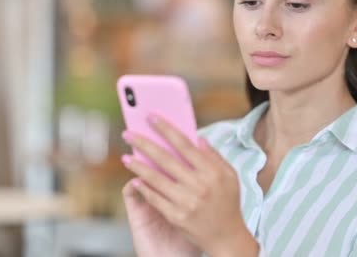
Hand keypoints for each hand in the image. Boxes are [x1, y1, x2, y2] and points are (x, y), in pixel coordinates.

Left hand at [121, 114, 258, 256]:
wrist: (227, 238)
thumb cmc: (228, 204)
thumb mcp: (230, 176)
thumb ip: (214, 156)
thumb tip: (198, 138)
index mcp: (212, 172)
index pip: (185, 145)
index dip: (166, 129)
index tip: (151, 118)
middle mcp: (199, 185)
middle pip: (166, 159)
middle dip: (144, 144)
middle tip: (128, 134)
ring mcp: (187, 202)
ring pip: (156, 179)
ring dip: (138, 166)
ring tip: (126, 157)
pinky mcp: (177, 217)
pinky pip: (156, 199)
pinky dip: (145, 189)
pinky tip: (135, 180)